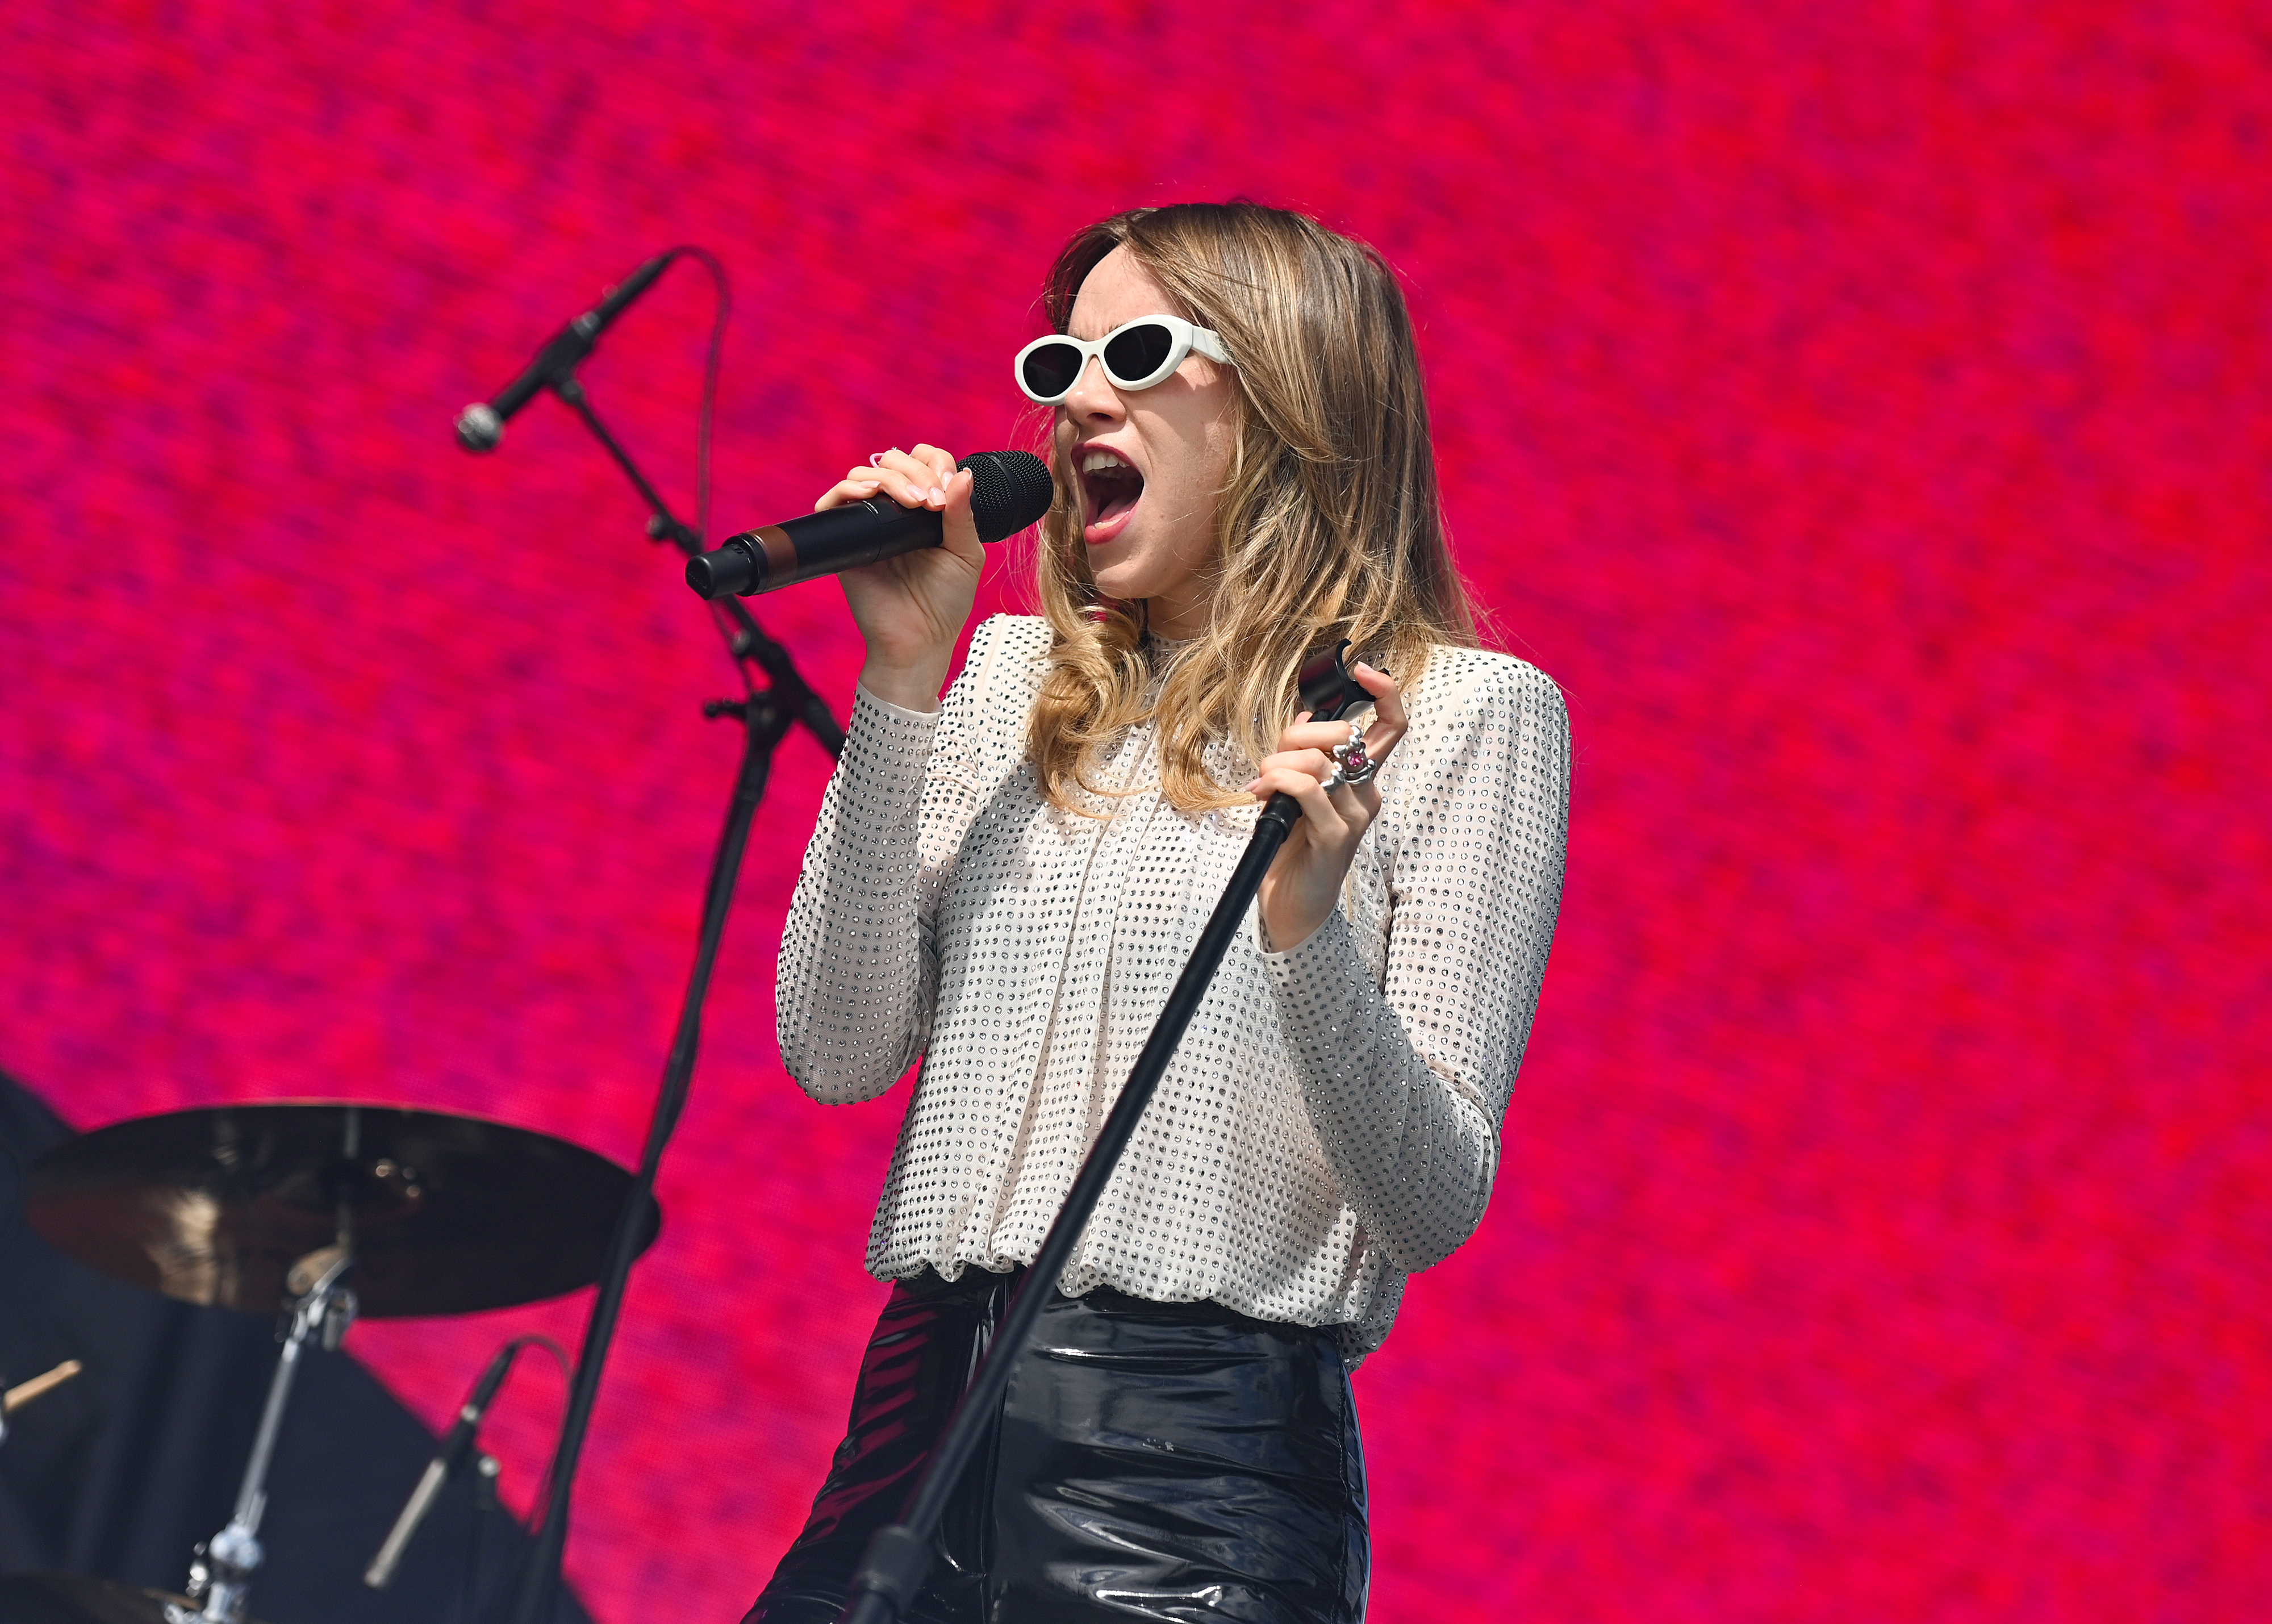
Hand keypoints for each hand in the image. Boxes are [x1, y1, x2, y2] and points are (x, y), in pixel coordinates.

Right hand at [816, 444, 984, 711]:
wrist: (919, 641)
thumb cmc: (946, 603)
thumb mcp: (966, 554)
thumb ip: (963, 514)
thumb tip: (963, 473)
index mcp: (927, 508)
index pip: (925, 462)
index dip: (935, 464)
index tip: (946, 491)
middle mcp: (896, 510)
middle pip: (894, 461)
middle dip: (915, 472)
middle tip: (931, 502)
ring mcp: (870, 522)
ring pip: (865, 474)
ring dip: (891, 478)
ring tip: (912, 504)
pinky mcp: (845, 539)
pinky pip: (835, 501)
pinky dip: (849, 488)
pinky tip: (869, 494)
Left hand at [1247, 662, 1408, 952]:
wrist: (1291, 907)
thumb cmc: (1293, 848)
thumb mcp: (1297, 792)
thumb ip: (1304, 756)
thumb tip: (1304, 716)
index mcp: (1362, 780)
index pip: (1392, 726)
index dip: (1385, 691)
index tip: (1363, 669)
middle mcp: (1366, 795)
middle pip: (1344, 734)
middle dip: (1298, 733)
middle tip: (1272, 758)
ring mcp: (1354, 817)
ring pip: (1321, 760)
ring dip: (1279, 762)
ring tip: (1261, 784)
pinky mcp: (1334, 838)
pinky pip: (1309, 789)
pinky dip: (1280, 780)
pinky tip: (1263, 792)